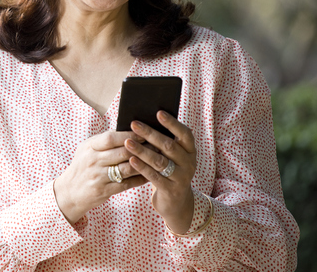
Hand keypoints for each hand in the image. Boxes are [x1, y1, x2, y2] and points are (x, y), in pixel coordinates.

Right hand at [54, 131, 148, 223]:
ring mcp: (98, 176)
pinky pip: (126, 184)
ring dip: (144, 164)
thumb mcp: (87, 150)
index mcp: (89, 147)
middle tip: (157, 145)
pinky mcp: (104, 190)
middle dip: (141, 148)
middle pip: (122, 152)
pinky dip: (139, 179)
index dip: (129, 135)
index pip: (111, 138)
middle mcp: (93, 160)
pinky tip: (149, 175)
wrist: (69, 191)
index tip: (144, 133)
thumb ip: (104, 142)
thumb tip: (129, 131)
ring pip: (126, 169)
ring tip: (157, 160)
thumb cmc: (83, 166)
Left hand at [125, 111, 196, 233]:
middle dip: (150, 134)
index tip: (158, 112)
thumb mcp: (171, 157)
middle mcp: (189, 163)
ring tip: (127, 142)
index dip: (172, 123)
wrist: (176, 203)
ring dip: (142, 150)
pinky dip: (142, 167)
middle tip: (133, 124)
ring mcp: (181, 177)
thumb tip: (143, 121)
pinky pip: (154, 177)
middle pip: (169, 146)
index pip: (185, 134)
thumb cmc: (169, 171)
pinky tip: (131, 160)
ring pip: (160, 161)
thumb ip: (164, 142)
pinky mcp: (171, 190)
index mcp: (190, 150)